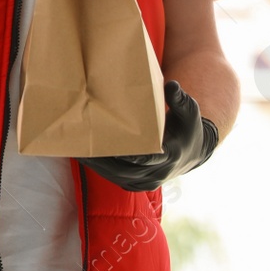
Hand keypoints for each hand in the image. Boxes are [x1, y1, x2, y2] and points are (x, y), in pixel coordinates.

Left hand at [80, 79, 218, 191]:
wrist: (191, 153)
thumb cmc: (187, 128)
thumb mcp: (188, 112)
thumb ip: (179, 99)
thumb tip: (172, 85)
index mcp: (171, 155)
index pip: (148, 158)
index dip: (130, 154)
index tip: (112, 147)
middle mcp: (159, 173)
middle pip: (126, 169)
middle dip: (105, 158)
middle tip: (84, 144)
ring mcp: (147, 182)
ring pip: (118, 176)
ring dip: (98, 165)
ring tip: (78, 151)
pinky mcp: (138, 185)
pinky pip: (116, 179)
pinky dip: (101, 170)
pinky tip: (85, 158)